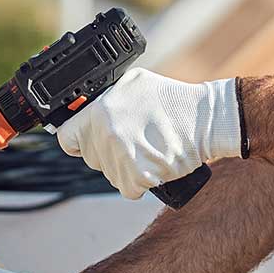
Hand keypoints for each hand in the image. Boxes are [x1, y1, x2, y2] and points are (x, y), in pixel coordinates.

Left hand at [56, 70, 240, 199]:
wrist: (205, 119)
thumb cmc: (173, 100)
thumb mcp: (134, 82)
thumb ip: (107, 95)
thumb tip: (87, 106)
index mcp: (100, 110)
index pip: (68, 138)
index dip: (79, 141)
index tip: (88, 143)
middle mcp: (106, 133)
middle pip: (92, 159)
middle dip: (108, 155)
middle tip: (132, 143)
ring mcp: (120, 156)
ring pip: (110, 175)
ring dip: (126, 169)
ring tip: (147, 150)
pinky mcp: (137, 176)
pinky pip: (127, 189)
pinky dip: (140, 183)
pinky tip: (152, 166)